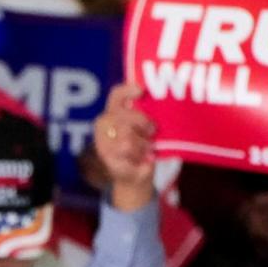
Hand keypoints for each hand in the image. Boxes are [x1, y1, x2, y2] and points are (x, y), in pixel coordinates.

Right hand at [93, 84, 156, 210]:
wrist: (135, 176)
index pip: (117, 95)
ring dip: (143, 145)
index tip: (141, 91)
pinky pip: (127, 154)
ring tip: (146, 150)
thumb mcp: (146, 128)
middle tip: (152, 133)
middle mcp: (104, 124)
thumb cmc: (142, 147)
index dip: (128, 91)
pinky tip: (141, 160)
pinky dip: (139, 157)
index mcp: (113, 111)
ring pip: (128, 138)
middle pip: (127, 117)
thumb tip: (164, 102)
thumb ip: (148, 114)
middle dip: (144, 124)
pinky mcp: (106, 157)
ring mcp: (102, 141)